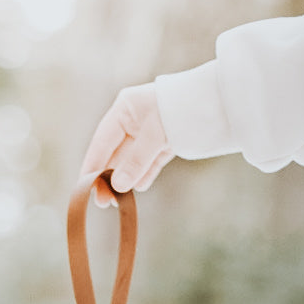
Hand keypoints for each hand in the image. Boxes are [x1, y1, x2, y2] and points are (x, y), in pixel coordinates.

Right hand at [78, 84, 174, 205]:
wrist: (218, 102)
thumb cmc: (181, 109)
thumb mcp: (155, 135)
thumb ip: (135, 161)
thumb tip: (118, 186)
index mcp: (125, 108)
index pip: (102, 141)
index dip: (92, 164)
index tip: (84, 185)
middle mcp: (135, 119)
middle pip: (114, 152)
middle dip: (108, 177)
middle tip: (102, 201)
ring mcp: (150, 131)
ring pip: (132, 159)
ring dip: (126, 179)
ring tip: (119, 200)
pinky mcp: (166, 141)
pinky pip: (150, 162)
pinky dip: (144, 174)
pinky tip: (138, 188)